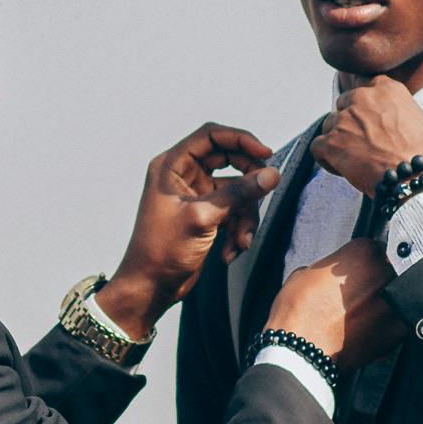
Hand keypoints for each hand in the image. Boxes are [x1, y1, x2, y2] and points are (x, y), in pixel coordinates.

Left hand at [99, 125, 280, 340]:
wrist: (150, 288)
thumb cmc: (163, 250)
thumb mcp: (203, 217)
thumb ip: (239, 193)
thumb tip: (271, 174)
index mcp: (171, 166)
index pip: (211, 135)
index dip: (240, 139)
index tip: (265, 154)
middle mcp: (183, 175)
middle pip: (229, 160)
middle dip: (248, 181)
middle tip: (265, 191)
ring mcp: (195, 195)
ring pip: (236, 190)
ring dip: (244, 216)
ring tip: (241, 241)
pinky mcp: (206, 215)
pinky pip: (233, 211)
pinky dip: (237, 230)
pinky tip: (230, 252)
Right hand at [270, 237, 399, 371]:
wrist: (302, 352)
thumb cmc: (299, 313)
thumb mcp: (305, 273)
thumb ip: (329, 267)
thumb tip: (335, 274)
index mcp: (363, 252)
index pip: (372, 248)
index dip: (362, 263)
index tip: (356, 274)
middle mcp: (384, 273)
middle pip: (389, 270)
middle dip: (376, 281)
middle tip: (358, 295)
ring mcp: (395, 301)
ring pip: (397, 296)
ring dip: (383, 302)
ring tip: (361, 314)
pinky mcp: (399, 329)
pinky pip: (397, 322)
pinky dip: (385, 325)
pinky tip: (366, 330)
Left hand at [311, 77, 422, 197]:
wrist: (416, 175)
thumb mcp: (415, 117)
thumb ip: (393, 111)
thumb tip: (383, 122)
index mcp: (385, 88)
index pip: (362, 88)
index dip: (362, 108)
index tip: (368, 122)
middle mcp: (362, 98)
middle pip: (343, 106)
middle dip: (349, 124)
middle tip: (362, 144)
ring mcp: (344, 119)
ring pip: (328, 126)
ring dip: (338, 142)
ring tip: (356, 160)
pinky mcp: (331, 142)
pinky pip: (317, 147)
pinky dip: (326, 159)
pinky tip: (343, 170)